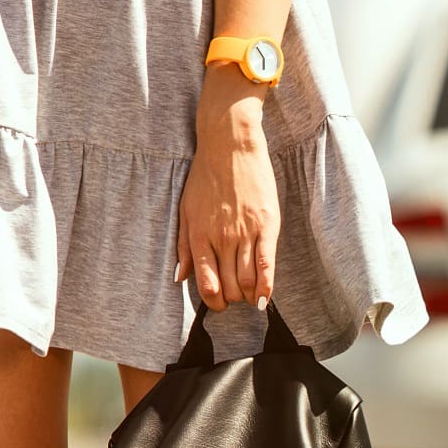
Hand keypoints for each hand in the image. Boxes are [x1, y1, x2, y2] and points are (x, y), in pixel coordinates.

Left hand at [176, 69, 279, 311]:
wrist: (229, 144)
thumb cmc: (206, 176)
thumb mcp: (186, 210)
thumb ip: (183, 245)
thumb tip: (180, 277)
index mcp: (199, 236)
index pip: (207, 284)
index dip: (214, 302)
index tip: (219, 303)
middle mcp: (222, 238)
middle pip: (230, 287)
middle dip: (233, 300)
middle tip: (236, 298)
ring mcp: (245, 233)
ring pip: (248, 280)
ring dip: (249, 295)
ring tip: (250, 295)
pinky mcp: (266, 225)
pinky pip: (267, 264)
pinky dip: (267, 286)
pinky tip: (265, 298)